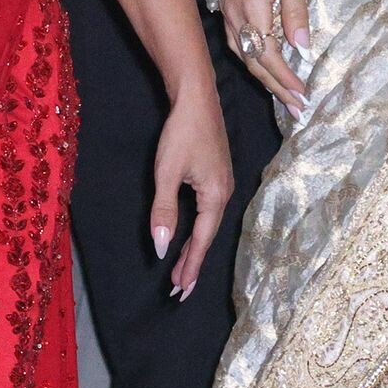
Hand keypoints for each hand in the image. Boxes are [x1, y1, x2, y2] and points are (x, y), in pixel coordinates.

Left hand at [151, 80, 232, 300]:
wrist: (196, 96)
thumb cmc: (181, 133)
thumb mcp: (167, 173)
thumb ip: (164, 212)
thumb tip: (162, 249)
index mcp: (216, 196)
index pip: (201, 241)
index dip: (190, 267)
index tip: (180, 291)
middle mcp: (225, 192)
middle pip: (207, 236)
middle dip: (192, 262)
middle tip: (178, 289)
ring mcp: (223, 182)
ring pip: (207, 224)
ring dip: (194, 246)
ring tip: (181, 269)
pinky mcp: (218, 174)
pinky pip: (208, 211)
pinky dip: (198, 228)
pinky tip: (190, 233)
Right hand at [221, 0, 309, 118]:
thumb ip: (296, 12)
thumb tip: (304, 50)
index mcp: (253, 7)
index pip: (269, 55)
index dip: (286, 78)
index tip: (304, 94)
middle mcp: (234, 15)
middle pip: (254, 62)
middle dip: (277, 88)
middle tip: (298, 109)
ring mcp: (225, 12)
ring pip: (243, 55)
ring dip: (264, 78)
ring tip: (285, 96)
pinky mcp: (223, 8)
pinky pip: (236, 43)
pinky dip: (252, 61)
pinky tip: (264, 69)